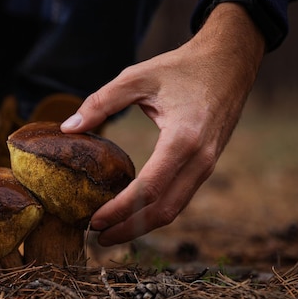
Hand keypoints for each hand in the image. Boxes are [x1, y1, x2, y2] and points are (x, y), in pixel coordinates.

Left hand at [61, 3, 265, 245]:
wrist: (230, 60)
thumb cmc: (182, 66)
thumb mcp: (137, 77)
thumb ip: (100, 102)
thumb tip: (68, 127)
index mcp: (183, 138)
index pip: (149, 188)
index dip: (120, 210)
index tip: (94, 221)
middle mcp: (200, 158)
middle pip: (163, 210)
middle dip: (129, 229)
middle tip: (98, 238)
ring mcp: (208, 164)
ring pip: (175, 209)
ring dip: (143, 225)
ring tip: (112, 232)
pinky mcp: (208, 164)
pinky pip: (182, 196)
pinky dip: (157, 211)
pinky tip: (134, 212)